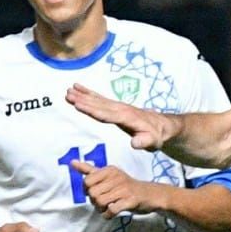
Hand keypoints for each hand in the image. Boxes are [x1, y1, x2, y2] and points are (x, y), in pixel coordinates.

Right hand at [65, 84, 179, 151]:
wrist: (162, 126)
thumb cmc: (156, 136)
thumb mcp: (153, 142)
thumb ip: (144, 142)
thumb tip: (134, 143)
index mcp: (127, 118)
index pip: (106, 114)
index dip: (92, 109)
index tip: (79, 105)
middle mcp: (120, 109)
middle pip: (99, 104)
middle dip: (83, 100)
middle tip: (68, 95)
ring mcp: (118, 106)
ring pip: (97, 100)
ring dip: (82, 95)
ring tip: (68, 91)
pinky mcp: (115, 106)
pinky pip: (100, 98)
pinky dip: (88, 93)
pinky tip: (78, 88)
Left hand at [75, 162, 169, 217]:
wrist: (150, 194)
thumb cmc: (126, 186)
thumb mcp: (109, 175)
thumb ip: (89, 170)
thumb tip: (71, 162)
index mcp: (109, 170)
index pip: (86, 181)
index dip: (87, 191)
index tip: (96, 193)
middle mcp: (116, 177)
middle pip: (92, 193)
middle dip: (94, 202)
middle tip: (102, 203)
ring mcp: (124, 189)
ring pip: (100, 202)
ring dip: (101, 209)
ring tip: (107, 208)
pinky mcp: (130, 200)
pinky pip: (111, 210)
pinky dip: (108, 215)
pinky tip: (111, 213)